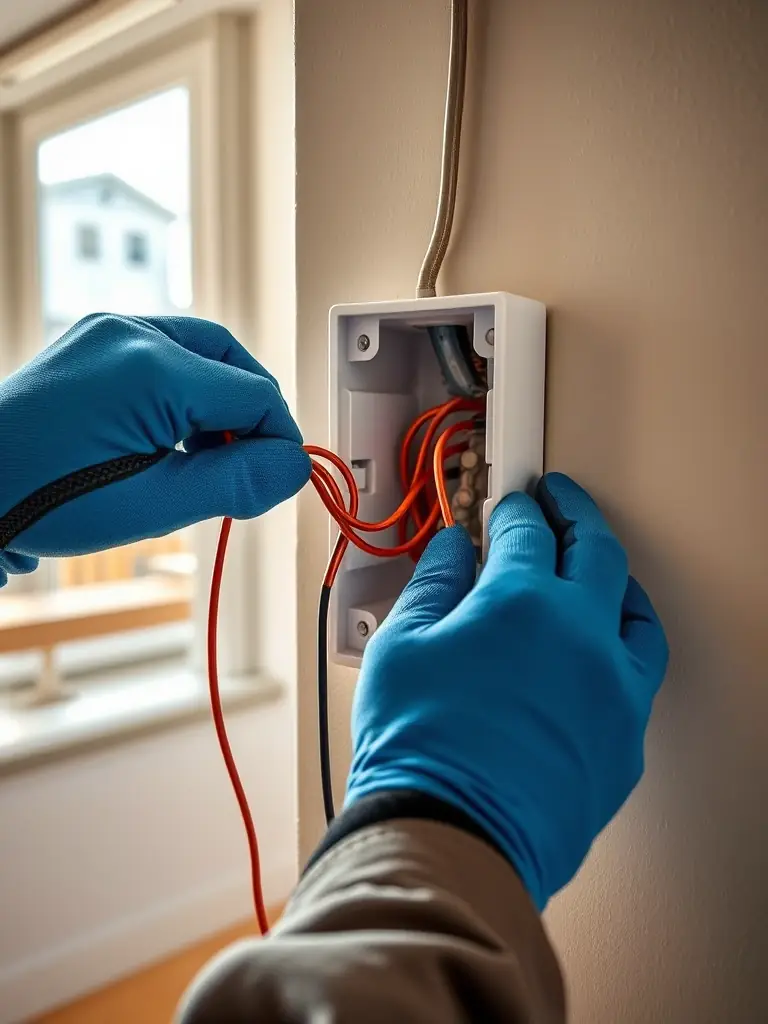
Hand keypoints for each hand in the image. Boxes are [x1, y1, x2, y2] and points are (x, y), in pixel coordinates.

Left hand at [0, 314, 309, 583]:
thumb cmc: (42, 500)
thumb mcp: (156, 503)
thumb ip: (238, 481)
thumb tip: (294, 467)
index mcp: (152, 367)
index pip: (256, 395)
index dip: (278, 442)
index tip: (273, 483)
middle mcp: (130, 333)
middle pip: (233, 362)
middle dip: (250, 418)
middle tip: (245, 470)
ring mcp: (105, 332)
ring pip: (200, 356)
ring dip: (217, 407)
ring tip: (202, 462)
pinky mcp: (91, 343)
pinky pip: (163, 356)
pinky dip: (183, 396)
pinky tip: (170, 440)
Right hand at [345, 472, 668, 909]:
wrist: (450, 837)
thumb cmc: (419, 747)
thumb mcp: (401, 647)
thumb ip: (432, 585)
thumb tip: (450, 551)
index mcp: (524, 602)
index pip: (526, 532)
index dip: (512, 509)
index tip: (506, 505)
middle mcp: (583, 636)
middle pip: (595, 550)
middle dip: (574, 514)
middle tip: (559, 499)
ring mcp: (614, 689)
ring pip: (634, 611)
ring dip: (612, 579)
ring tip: (594, 569)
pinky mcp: (624, 739)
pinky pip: (638, 674)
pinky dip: (621, 646)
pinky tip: (598, 650)